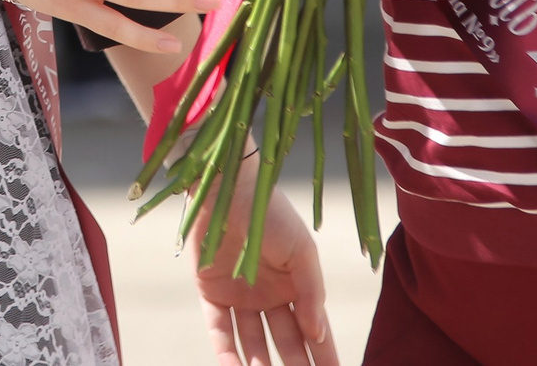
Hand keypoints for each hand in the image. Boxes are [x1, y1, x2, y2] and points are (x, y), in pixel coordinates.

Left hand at [193, 173, 337, 365]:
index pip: (313, 331)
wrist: (230, 188)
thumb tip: (317, 334)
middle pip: (285, 343)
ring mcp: (240, 296)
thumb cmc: (272, 213)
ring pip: (252, 343)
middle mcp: (269, 295)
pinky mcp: (211, 292)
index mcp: (296, 286)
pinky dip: (226, 353)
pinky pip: (220, 330)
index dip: (324, 356)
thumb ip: (312, 294)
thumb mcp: (303, 252)